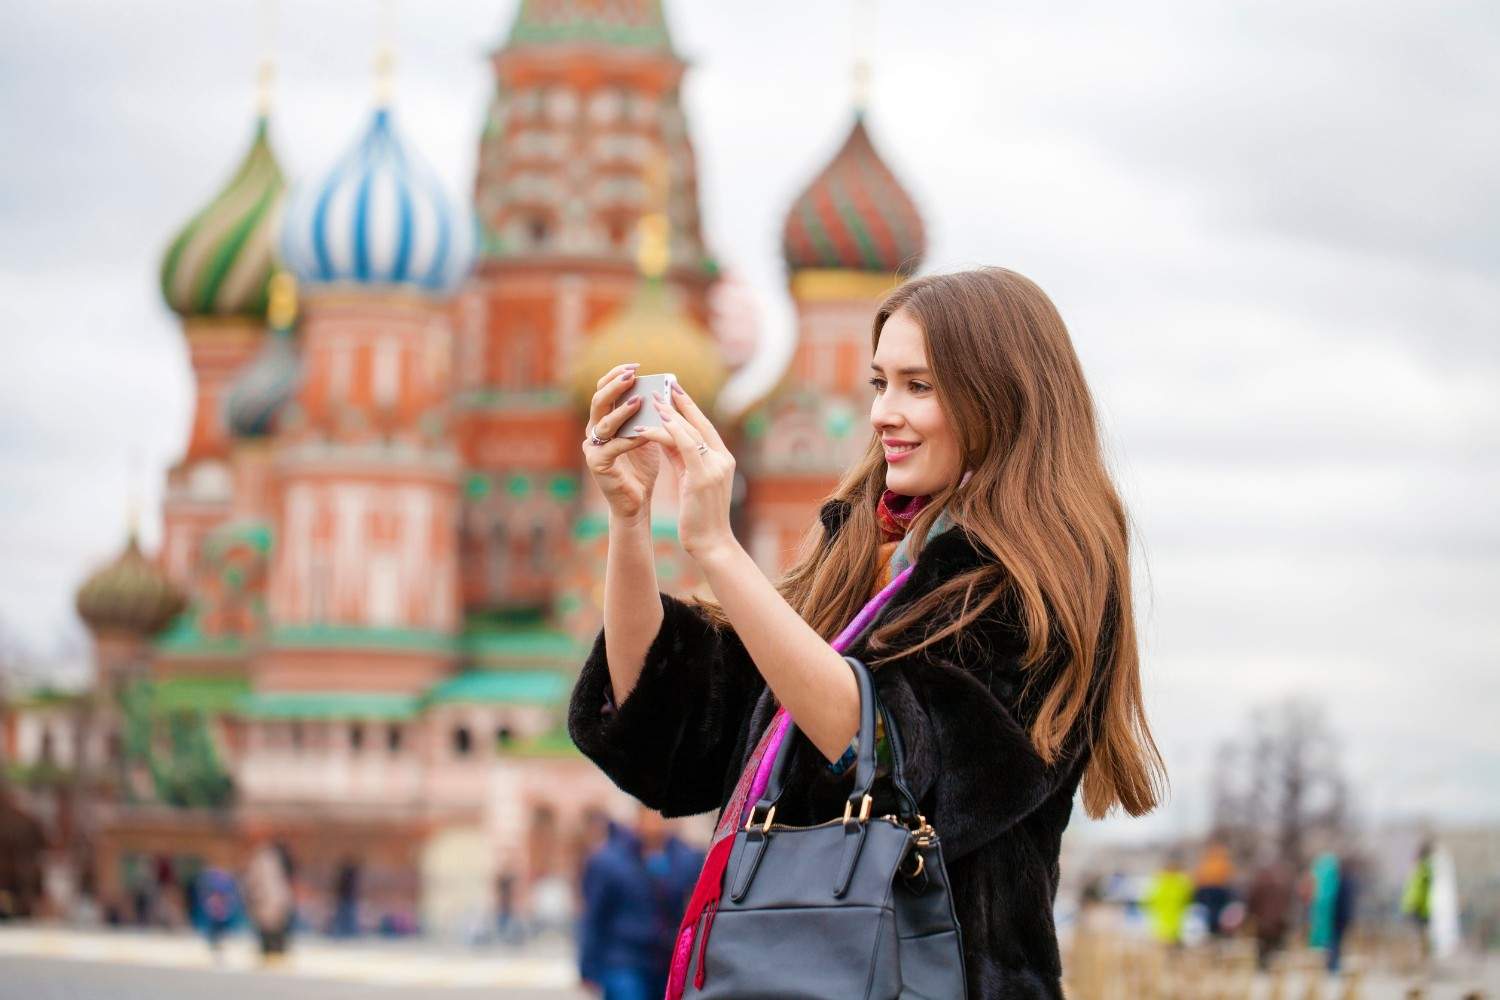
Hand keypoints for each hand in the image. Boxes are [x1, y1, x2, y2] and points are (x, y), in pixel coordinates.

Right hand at [581, 363, 660, 522]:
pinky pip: (613, 447)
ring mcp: (593, 447)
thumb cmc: (642, 467)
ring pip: (603, 422)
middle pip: (598, 400)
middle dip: (615, 385)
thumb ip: (648, 415)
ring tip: (640, 400)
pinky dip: (629, 438)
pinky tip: (645, 433)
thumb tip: (664, 391)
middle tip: (632, 375)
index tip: (636, 365)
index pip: (603, 389)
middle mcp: (593, 430)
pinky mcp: (597, 464)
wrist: (636, 500)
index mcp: (603, 419)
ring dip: (622, 410)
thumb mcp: (647, 434)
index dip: (616, 374)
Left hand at [633, 382, 737, 561]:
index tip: (677, 391)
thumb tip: (666, 438)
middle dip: (682, 403)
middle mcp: (723, 460)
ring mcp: (715, 467)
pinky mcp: (703, 477)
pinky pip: (684, 446)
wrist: (711, 543)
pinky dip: (668, 432)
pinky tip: (652, 424)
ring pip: (691, 432)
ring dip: (672, 413)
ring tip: (655, 399)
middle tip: (667, 384)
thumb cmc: (700, 516)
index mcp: (723, 460)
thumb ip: (682, 459)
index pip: (705, 428)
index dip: (691, 408)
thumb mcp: (691, 481)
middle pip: (700, 424)